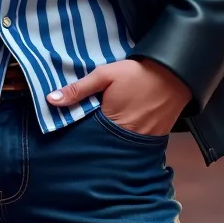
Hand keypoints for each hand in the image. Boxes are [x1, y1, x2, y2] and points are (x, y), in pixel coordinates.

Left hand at [46, 58, 190, 135]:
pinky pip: (130, 146)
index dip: (72, 136)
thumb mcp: (104, 76)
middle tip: (73, 138)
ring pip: (114, 148)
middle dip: (87, 143)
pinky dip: (121, 142)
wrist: (173, 75)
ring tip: (91, 136)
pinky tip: (113, 133)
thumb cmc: (136, 74)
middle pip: (99, 147)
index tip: (60, 132)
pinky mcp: (151, 141)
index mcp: (109, 124)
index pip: (83, 138)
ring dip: (104, 143)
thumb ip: (78, 89)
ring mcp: (139, 142)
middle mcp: (124, 139)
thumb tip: (50, 100)